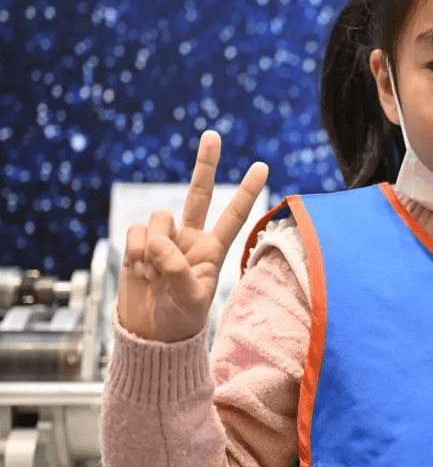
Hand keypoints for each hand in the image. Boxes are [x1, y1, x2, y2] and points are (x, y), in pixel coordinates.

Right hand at [117, 130, 268, 342]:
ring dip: (152, 245)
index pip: (235, 215)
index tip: (263, 165)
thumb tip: (157, 240)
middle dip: (206, 163)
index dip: (247, 191)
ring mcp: (165, 238)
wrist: (149, 332)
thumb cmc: (179, 320)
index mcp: (214, 249)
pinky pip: (136, 231)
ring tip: (154, 274)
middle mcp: (192, 237)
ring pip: (159, 217)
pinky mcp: (140, 242)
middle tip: (213, 134)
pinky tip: (139, 271)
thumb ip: (177, 269)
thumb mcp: (189, 299)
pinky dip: (134, 251)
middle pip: (199, 192)